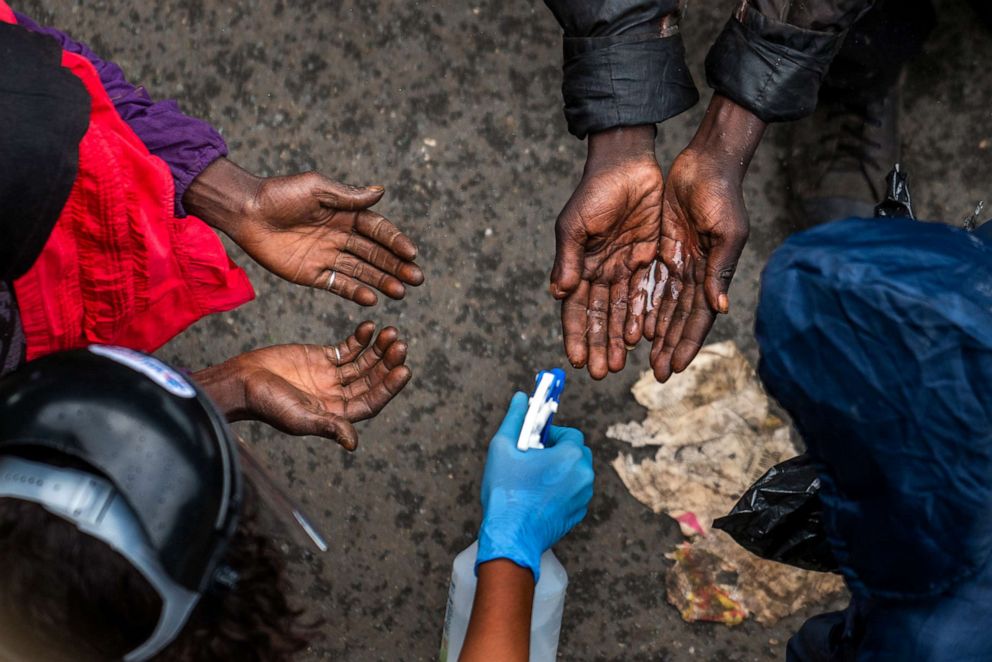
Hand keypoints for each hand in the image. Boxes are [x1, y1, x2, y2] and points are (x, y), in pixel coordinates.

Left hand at [184, 159, 423, 304]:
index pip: (378, 230)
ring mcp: (327, 256)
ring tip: (401, 292)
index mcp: (345, 214)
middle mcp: (341, 236)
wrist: (245, 212)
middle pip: (375, 254)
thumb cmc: (280, 194)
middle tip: (416, 279)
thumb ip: (348, 197)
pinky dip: (355, 293)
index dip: (395, 241)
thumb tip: (380, 193)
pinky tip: (372, 299)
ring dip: (382, 281)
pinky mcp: (311, 274)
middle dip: (396, 266)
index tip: (412, 253)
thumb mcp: (316, 188)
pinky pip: (338, 285)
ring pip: (361, 272)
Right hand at [194, 322, 410, 449]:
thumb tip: (353, 443)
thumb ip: (328, 426)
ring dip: (378, 348)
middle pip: (371, 379)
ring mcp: (331, 376)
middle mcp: (338, 396)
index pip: (371, 401)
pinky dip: (360, 338)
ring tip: (391, 332)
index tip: (403, 369)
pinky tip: (370, 326)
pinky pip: (348, 348)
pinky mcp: (321, 357)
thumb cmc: (267, 405)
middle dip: (387, 363)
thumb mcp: (299, 417)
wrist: (242, 382)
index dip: (389, 387)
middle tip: (400, 345)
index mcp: (337, 415)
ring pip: (363, 361)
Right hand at [477, 392, 593, 581]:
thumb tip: (521, 398)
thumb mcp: (503, 448)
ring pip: (576, 474)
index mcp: (571, 456)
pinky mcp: (578, 514)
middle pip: (576, 453)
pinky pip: (574, 493)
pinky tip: (538, 497)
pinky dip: (561, 491)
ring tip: (533, 480)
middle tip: (533, 460)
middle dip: (558, 452)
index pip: (570, 434)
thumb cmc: (506, 492)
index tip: (534, 443)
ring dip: (560, 471)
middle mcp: (584, 475)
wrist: (511, 536)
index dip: (551, 435)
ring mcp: (583, 498)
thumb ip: (515, 418)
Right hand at [551, 126, 661, 379]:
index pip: (574, 308)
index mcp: (578, 266)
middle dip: (598, 344)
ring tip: (620, 363)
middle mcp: (600, 272)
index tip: (575, 360)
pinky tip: (643, 337)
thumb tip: (558, 292)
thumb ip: (568, 259)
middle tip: (599, 373)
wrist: (629, 164)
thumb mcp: (575, 225)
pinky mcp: (648, 259)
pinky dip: (643, 315)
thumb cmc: (595, 192)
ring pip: (622, 311)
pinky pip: (646, 294)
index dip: (575, 334)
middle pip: (599, 317)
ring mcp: (624, 268)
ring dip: (619, 338)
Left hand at [647, 96, 765, 381]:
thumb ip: (719, 271)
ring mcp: (675, 262)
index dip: (685, 343)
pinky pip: (645, 282)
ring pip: (658, 305)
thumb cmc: (722, 195)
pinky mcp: (657, 248)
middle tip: (653, 374)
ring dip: (649, 331)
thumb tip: (718, 308)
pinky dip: (638, 304)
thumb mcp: (725, 233)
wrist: (706, 162)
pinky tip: (629, 324)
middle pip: (675, 318)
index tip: (673, 368)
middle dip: (665, 346)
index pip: (697, 318)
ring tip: (635, 356)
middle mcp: (693, 273)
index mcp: (711, 274)